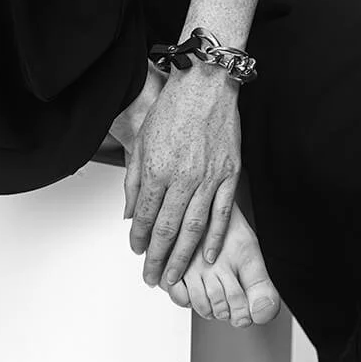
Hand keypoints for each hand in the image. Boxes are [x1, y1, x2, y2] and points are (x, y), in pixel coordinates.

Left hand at [123, 66, 241, 286]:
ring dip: (182, 257)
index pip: (146, 216)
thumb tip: (131, 212)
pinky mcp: (229, 174)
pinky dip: (214, 238)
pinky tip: (206, 255)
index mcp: (157, 169)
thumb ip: (134, 180)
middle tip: (153, 277)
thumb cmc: (174, 106)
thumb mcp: (143, 139)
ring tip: (176, 276)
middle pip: (168, 229)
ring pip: (193, 228)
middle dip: (158, 259)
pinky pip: (221, 214)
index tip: (137, 252)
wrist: (206, 83)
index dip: (140, 239)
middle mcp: (182, 177)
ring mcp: (208, 177)